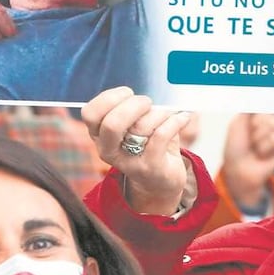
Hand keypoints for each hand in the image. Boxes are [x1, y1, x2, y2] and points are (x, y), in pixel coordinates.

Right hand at [81, 87, 193, 214]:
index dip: (109, 98)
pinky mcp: (150, 167)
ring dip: (159, 113)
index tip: (128, 94)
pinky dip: (175, 122)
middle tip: (147, 103)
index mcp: (99, 136)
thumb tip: (143, 96)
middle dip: (133, 106)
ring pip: (141, 127)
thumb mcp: (132, 126)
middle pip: (112, 123)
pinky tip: (182, 118)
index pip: (90, 113)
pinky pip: (161, 136)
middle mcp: (108, 151)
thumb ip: (130, 110)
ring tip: (167, 114)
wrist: (160, 180)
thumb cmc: (147, 144)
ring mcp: (128, 162)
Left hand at [221, 114, 273, 209]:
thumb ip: (249, 109)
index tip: (247, 124)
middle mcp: (270, 122)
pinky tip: (262, 154)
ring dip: (259, 139)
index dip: (254, 116)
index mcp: (258, 115)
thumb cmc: (236, 147)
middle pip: (267, 116)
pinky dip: (267, 147)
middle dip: (255, 128)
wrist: (238, 168)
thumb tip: (259, 96)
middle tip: (250, 139)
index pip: (264, 105)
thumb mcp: (238, 123)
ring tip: (255, 148)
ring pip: (273, 127)